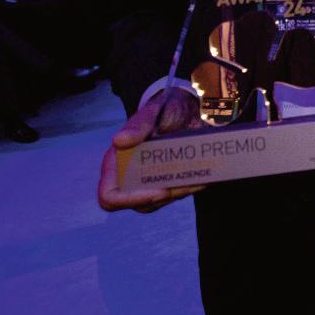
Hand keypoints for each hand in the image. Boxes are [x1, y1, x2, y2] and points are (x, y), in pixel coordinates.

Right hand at [96, 86, 205, 212]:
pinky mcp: (166, 182)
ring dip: (181, 192)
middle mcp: (128, 177)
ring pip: (160, 201)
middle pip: (140, 204)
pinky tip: (206, 177)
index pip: (109, 196)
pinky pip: (175, 195)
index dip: (130, 200)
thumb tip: (118, 141)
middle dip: (166, 195)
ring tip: (200, 176)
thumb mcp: (152, 114)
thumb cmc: (163, 110)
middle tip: (188, 181)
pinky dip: (190, 188)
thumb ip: (137, 126)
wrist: (185, 110)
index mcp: (116, 164)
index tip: (159, 191)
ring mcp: (147, 182)